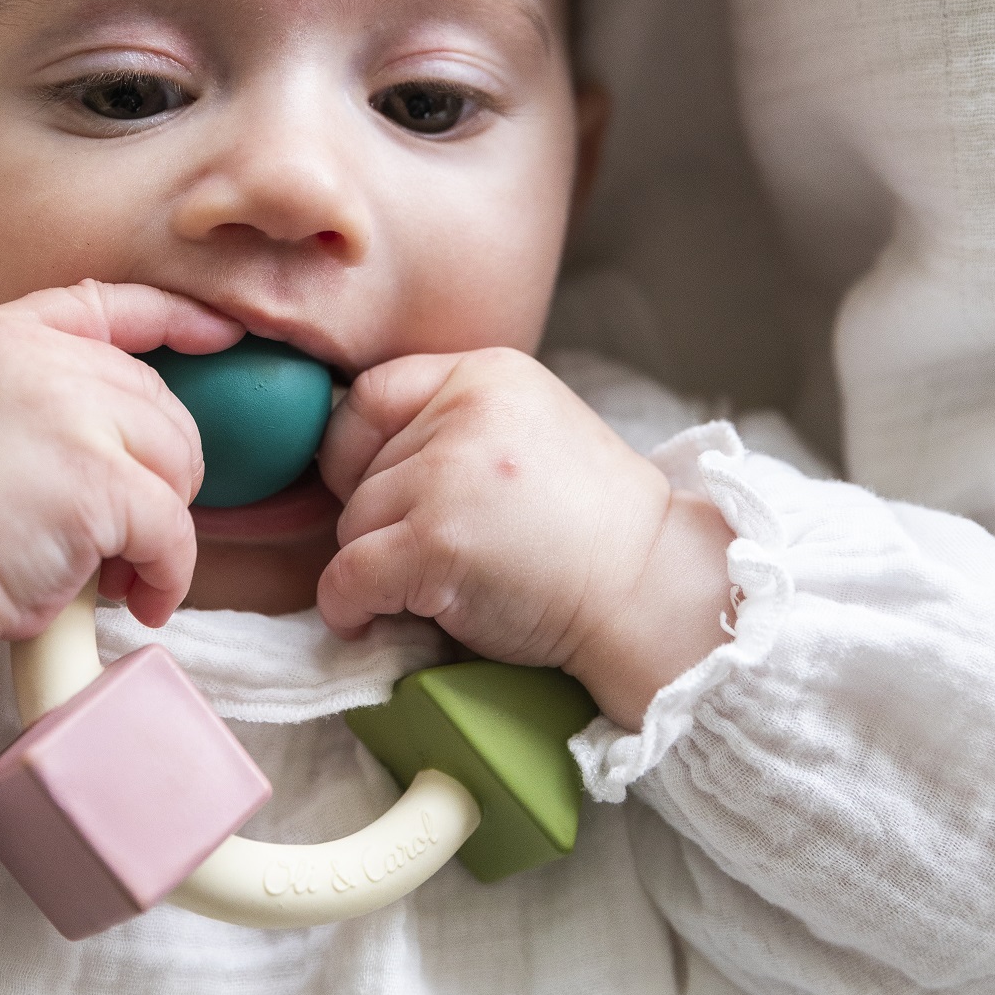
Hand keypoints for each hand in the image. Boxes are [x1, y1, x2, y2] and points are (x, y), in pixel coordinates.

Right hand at [0, 283, 238, 803]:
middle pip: (153, 397)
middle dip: (161, 470)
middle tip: (131, 534)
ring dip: (163, 525)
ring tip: (122, 571)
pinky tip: (144, 600)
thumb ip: (36, 398)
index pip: (103, 303)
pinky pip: (172, 527)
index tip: (221, 335)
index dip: (171, 316)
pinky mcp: (95, 482)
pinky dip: (170, 572)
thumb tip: (141, 423)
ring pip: (174, 460)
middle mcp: (30, 357)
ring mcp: (66, 414)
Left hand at [315, 350, 732, 729]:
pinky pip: (349, 576)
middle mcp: (465, 410)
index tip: (374, 494)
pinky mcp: (437, 542)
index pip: (369, 396)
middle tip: (438, 554)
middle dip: (381, 523)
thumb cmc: (588, 527)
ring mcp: (449, 476)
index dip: (356, 453)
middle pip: (359, 471)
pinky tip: (372, 620)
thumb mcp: (524, 433)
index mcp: (487, 373)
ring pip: (353, 525)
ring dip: (375, 567)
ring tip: (436, 585)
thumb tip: (345, 467)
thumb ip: (451, 429)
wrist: (649, 588)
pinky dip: (348, 607)